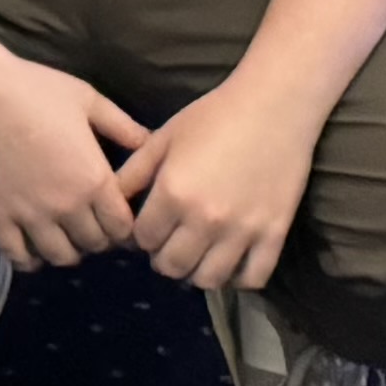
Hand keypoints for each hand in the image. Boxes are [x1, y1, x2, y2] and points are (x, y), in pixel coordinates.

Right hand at [0, 41, 151, 271]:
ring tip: (64, 237)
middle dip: (97, 238)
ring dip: (67, 250)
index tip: (116, 218)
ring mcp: (30, 215)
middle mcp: (67, 206)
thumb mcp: (87, 99)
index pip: (121, 228)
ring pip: (60, 256)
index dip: (123, 227)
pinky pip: (17, 255)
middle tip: (90, 225)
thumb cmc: (35, 88)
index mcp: (94, 179)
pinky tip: (32, 249)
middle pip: (93, 244)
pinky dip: (29, 260)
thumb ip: (122, 126)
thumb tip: (149, 142)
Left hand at [111, 69, 320, 292]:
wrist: (274, 106)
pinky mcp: (274, 235)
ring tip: (198, 254)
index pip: (143, 239)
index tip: (150, 227)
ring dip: (196, 272)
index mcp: (173, 193)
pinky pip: (252, 279)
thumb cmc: (214, 116)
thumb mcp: (164, 138)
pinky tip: (231, 261)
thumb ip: (134, 172)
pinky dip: (238, 278)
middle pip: (171, 266)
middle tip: (170, 243)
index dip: (141, 235)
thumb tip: (111, 202)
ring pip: (208, 280)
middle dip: (163, 257)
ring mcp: (241, 231)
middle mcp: (204, 220)